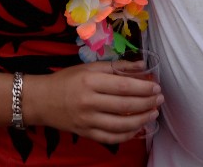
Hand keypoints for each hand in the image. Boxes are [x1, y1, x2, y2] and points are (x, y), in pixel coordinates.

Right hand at [27, 60, 163, 143]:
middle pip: (124, 105)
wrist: (42, 100)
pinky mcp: (86, 133)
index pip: (123, 86)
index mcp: (91, 81)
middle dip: (146, 103)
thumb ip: (117, 67)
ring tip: (153, 113)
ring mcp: (87, 121)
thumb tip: (141, 65)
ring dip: (141, 119)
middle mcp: (89, 102)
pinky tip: (138, 127)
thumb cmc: (68, 79)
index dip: (143, 87)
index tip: (156, 86)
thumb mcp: (90, 67)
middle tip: (159, 99)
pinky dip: (127, 134)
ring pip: (121, 124)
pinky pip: (111, 138)